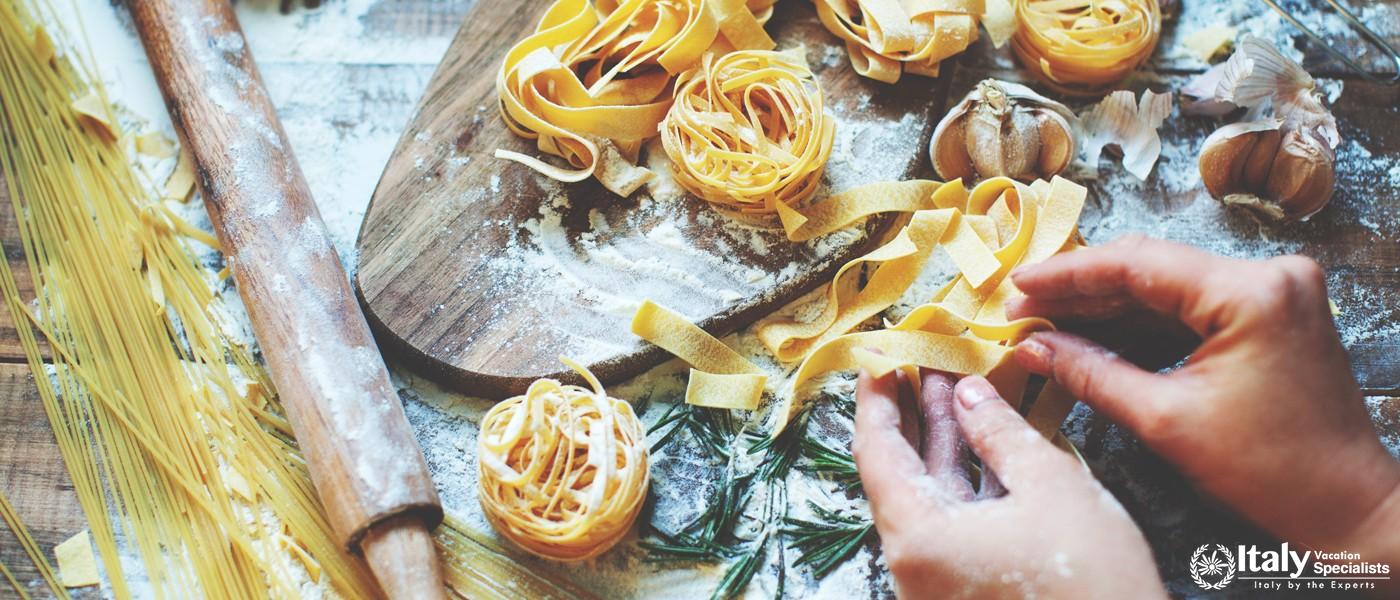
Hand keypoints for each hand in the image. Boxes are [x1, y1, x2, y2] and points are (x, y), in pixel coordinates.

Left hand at [853, 368, 1165, 598]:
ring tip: (954, 386)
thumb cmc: (1092, 581)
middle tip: (920, 362)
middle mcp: (914, 564)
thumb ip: (1000, 432)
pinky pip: (952, 522)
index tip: (879, 359)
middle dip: (912, 414)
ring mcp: (938, 581)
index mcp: (918, 538)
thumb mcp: (1050, 487)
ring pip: (928, 497)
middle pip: (897, 474)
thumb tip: (968, 393)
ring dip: (942, 442)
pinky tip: (983, 443)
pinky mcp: (965, 589)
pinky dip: (963, 478)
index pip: (875, 453)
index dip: (876, 401)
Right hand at [1006, 236, 1399, 569]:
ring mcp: (1272, 291)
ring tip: (1046, 327)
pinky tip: (1092, 338)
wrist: (1345, 504)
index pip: (1138, 264)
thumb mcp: (1166, 420)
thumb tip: (1033, 347)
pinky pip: (1190, 308)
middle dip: (1082, 292)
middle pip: (1151, 269)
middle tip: (1021, 311)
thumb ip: (1092, 374)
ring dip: (1107, 309)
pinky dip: (1142, 325)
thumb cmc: (1269, 470)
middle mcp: (1268, 275)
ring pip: (1167, 287)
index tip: (1017, 285)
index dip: (1068, 274)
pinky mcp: (1268, 313)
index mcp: (1250, 292)